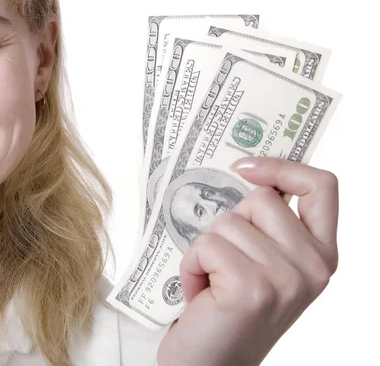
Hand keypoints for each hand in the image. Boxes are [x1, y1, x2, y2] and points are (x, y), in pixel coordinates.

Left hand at [157, 157, 338, 365]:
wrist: (213, 365)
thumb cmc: (231, 312)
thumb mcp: (266, 265)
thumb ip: (270, 227)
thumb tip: (249, 174)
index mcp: (322, 255)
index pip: (322, 187)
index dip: (283, 167)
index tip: (245, 168)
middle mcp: (313, 267)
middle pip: (259, 199)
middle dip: (229, 226)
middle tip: (226, 265)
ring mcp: (286, 278)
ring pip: (227, 222)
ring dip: (206, 250)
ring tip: (212, 284)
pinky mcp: (252, 288)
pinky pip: (206, 245)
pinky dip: (191, 266)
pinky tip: (200, 294)